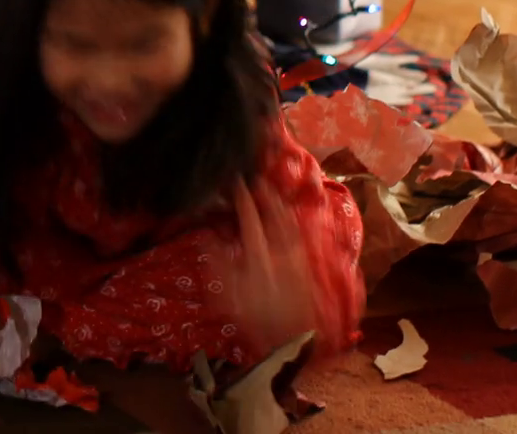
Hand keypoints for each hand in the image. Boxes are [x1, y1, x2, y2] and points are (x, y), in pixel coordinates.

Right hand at [217, 179, 318, 354]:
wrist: (294, 339)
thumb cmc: (258, 321)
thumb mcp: (229, 297)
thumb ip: (219, 264)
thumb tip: (209, 235)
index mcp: (259, 256)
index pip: (249, 217)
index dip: (241, 197)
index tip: (234, 181)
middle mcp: (281, 250)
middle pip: (274, 213)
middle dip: (265, 192)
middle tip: (255, 177)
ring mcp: (297, 256)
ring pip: (290, 221)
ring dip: (280, 202)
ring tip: (272, 189)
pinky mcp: (307, 263)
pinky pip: (300, 233)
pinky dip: (293, 218)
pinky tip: (289, 215)